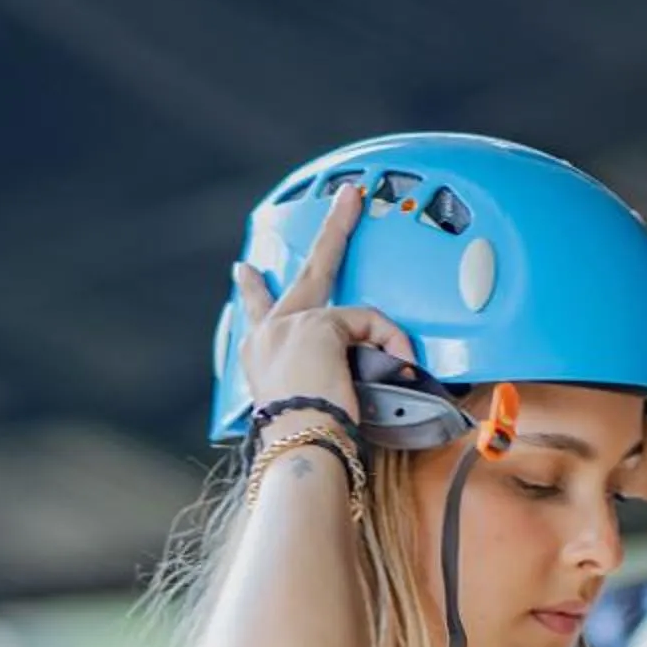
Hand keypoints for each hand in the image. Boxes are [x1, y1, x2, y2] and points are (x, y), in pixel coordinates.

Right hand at [232, 184, 417, 430]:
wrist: (299, 449)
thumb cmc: (308, 440)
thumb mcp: (309, 403)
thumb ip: (322, 377)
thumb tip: (370, 371)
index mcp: (258, 356)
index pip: (257, 312)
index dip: (253, 290)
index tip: (246, 271)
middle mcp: (266, 334)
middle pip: (308, 273)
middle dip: (333, 228)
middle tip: (349, 197)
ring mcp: (290, 325)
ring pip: (354, 313)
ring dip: (384, 337)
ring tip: (401, 365)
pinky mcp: (318, 325)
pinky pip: (370, 326)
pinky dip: (389, 348)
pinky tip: (393, 374)